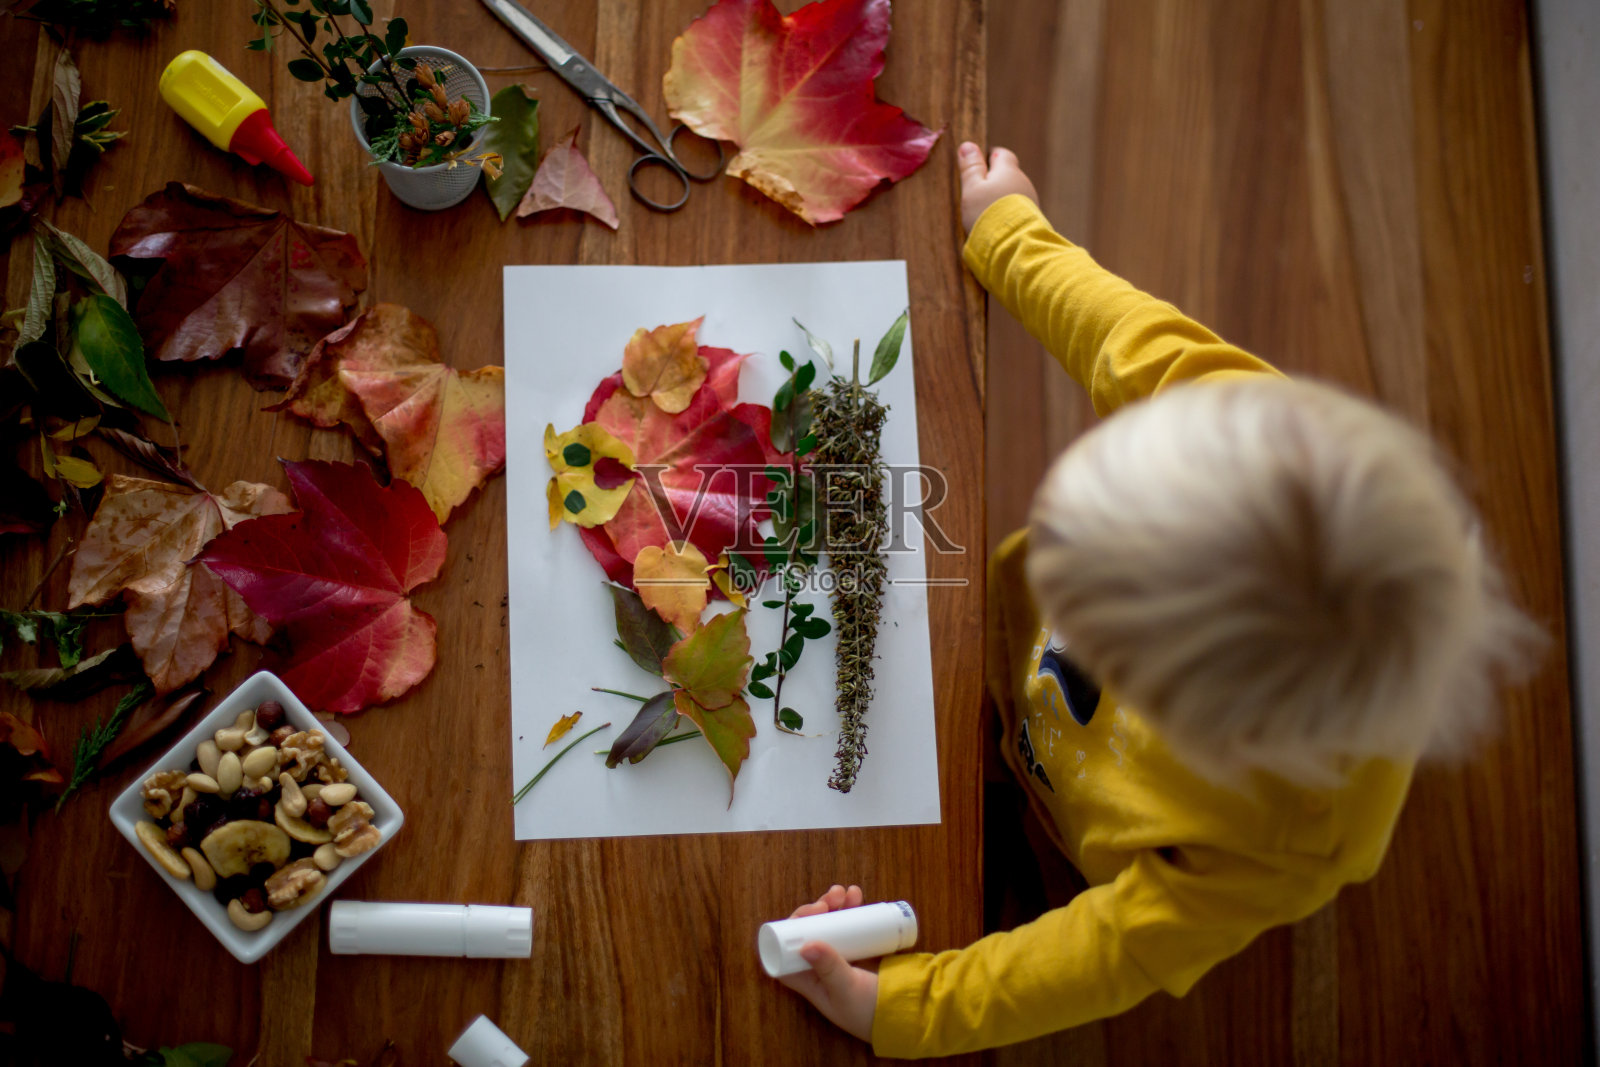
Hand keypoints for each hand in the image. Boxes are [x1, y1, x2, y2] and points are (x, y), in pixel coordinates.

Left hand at [774, 884, 878, 1042]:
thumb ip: (830, 969)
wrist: (906, 1013)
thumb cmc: (868, 1010)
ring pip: (830, 924)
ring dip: (834, 904)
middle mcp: (821, 965)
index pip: (787, 950)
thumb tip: (806, 945)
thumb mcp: (846, 989)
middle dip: (817, 910)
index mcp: (808, 979)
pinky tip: (856, 895)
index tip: (809, 913)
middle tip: (830, 899)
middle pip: (810, 931)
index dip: (793, 928)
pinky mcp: (860, 948)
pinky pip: (850, 924)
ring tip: (846, 892)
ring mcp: (841, 955)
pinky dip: (850, 907)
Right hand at [958, 142, 1038, 232]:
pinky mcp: (1032, 218)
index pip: (1001, 154)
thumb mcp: (972, 188)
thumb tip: (968, 145)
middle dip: (994, 180)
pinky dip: (1007, 212)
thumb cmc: (988, 213)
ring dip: (1001, 198)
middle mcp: (1023, 181)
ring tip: (985, 213)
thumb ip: (971, 167)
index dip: (988, 157)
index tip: (976, 168)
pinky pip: (1017, 209)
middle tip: (976, 194)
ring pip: (1013, 192)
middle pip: (1008, 174)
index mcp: (1009, 169)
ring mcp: (1031, 200)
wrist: (1012, 245)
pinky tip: (997, 224)